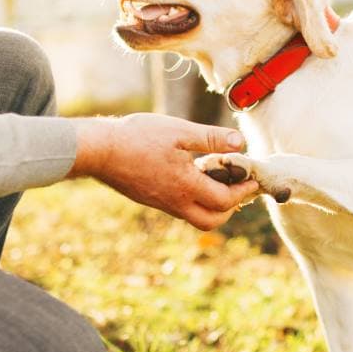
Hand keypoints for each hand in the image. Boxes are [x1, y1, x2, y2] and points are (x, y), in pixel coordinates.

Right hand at [69, 114, 258, 230]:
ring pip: (197, 217)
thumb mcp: (180, 131)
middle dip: (231, 207)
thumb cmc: (139, 137)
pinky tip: (194, 176)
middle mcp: (176, 202)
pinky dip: (196, 199)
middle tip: (238, 186)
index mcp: (186, 187)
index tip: (252, 178)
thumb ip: (212, 138)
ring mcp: (162, 204)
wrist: (99, 151)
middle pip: (213, 220)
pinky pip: (181, 208)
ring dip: (214, 205)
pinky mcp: (152, 200)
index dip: (243, 190)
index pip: (225, 200)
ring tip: (218, 179)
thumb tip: (241, 143)